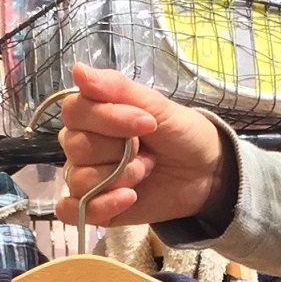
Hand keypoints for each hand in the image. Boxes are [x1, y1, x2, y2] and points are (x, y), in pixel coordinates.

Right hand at [54, 64, 230, 230]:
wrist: (207, 171)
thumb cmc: (181, 133)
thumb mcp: (157, 106)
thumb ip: (116, 88)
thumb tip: (77, 70)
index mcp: (92, 115)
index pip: (74, 112)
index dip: (107, 119)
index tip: (146, 123)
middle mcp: (82, 145)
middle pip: (77, 147)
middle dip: (119, 151)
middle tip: (148, 151)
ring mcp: (87, 177)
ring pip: (80, 179)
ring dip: (120, 177)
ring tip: (147, 171)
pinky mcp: (95, 208)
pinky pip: (74, 211)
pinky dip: (101, 205)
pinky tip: (129, 197)